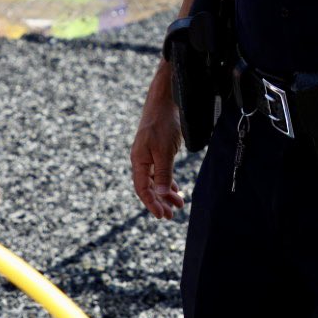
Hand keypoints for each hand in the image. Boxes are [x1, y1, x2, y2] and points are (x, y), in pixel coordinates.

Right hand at [130, 65, 184, 218]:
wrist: (164, 101)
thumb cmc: (162, 123)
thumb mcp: (165, 150)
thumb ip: (164, 172)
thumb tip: (162, 193)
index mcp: (139, 161)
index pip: (142, 189)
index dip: (151, 203)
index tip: (161, 215)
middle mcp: (141, 160)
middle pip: (149, 187)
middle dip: (160, 202)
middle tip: (171, 215)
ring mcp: (149, 155)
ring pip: (156, 180)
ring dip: (166, 193)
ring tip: (179, 205)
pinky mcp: (157, 151)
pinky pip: (161, 171)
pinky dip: (169, 181)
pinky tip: (177, 190)